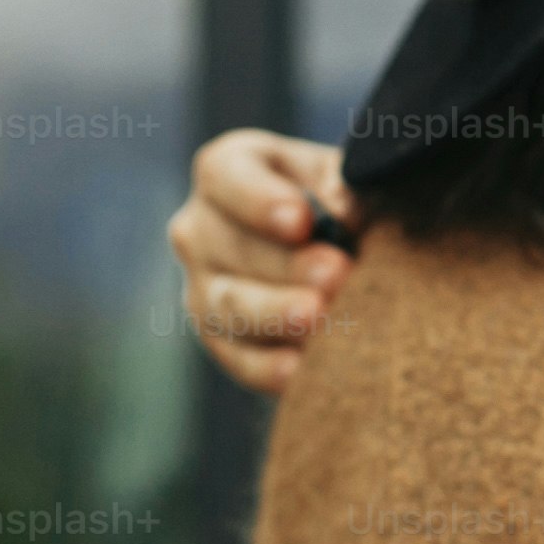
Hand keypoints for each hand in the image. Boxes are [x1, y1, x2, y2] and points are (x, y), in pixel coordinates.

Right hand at [168, 131, 355, 393]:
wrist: (339, 250)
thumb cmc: (340, 200)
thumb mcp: (344, 179)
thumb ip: (343, 186)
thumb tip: (342, 211)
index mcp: (226, 171)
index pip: (225, 176)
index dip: (260, 199)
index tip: (301, 220)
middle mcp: (199, 228)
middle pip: (230, 246)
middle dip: (286, 264)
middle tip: (337, 274)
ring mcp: (202, 287)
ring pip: (230, 305)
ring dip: (278, 314)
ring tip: (321, 318)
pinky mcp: (220, 340)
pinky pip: (239, 359)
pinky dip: (270, 368)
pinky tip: (303, 371)